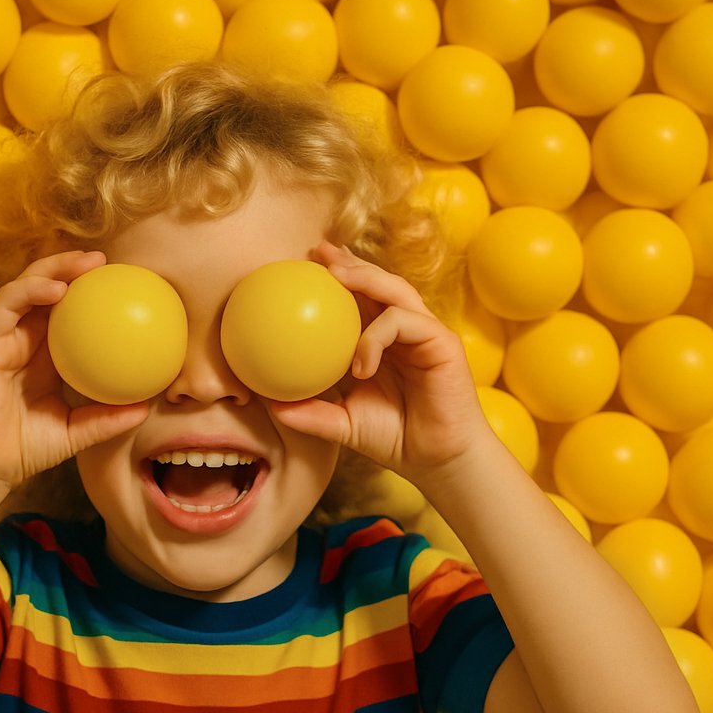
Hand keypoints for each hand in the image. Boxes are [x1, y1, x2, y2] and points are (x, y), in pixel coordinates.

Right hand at [0, 250, 148, 490]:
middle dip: (73, 268)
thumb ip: (107, 418)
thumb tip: (146, 409)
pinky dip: (30, 291)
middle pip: (47, 290)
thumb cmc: (26, 449)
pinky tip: (56, 289)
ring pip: (27, 287)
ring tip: (86, 264)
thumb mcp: (77, 432)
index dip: (89, 294)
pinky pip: (7, 304)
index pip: (67, 313)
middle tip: (105, 262)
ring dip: (55, 268)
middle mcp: (22, 339)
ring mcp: (2, 336)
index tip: (122, 285)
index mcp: (44, 356)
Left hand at [271, 243, 491, 484]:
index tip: (302, 265)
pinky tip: (359, 362)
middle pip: (377, 281)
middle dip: (348, 262)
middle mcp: (403, 330)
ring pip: (394, 290)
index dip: (335, 276)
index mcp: (381, 341)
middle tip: (316, 252)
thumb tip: (271, 407)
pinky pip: (403, 323)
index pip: (359, 298)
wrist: (435, 459)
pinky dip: (376, 337)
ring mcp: (424, 333)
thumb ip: (311, 413)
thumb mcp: (342, 424)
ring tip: (335, 276)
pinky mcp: (442, 343)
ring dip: (365, 278)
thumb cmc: (393, 438)